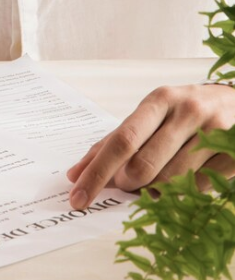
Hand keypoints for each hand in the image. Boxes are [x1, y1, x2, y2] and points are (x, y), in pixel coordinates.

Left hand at [67, 83, 234, 208]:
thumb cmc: (183, 112)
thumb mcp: (151, 115)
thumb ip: (114, 142)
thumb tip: (76, 173)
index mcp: (159, 99)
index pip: (122, 140)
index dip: (97, 172)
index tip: (78, 195)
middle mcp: (186, 111)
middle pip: (144, 164)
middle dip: (127, 183)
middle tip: (126, 184)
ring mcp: (212, 132)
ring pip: (171, 180)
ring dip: (153, 191)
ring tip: (154, 181)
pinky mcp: (232, 153)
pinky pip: (198, 188)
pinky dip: (181, 194)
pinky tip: (180, 182)